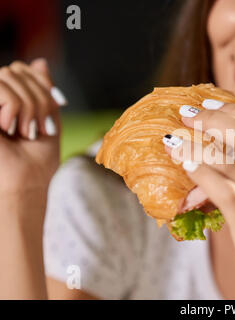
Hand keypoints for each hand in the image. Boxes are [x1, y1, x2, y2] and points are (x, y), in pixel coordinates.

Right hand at [0, 59, 62, 194]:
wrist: (25, 181)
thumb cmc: (38, 158)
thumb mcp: (49, 118)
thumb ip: (43, 90)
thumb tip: (39, 61)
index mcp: (8, 98)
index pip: (24, 69)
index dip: (42, 87)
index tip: (50, 116)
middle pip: (17, 70)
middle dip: (38, 99)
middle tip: (37, 128)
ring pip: (8, 76)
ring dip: (28, 106)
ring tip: (24, 131)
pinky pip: (2, 88)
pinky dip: (15, 108)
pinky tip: (9, 128)